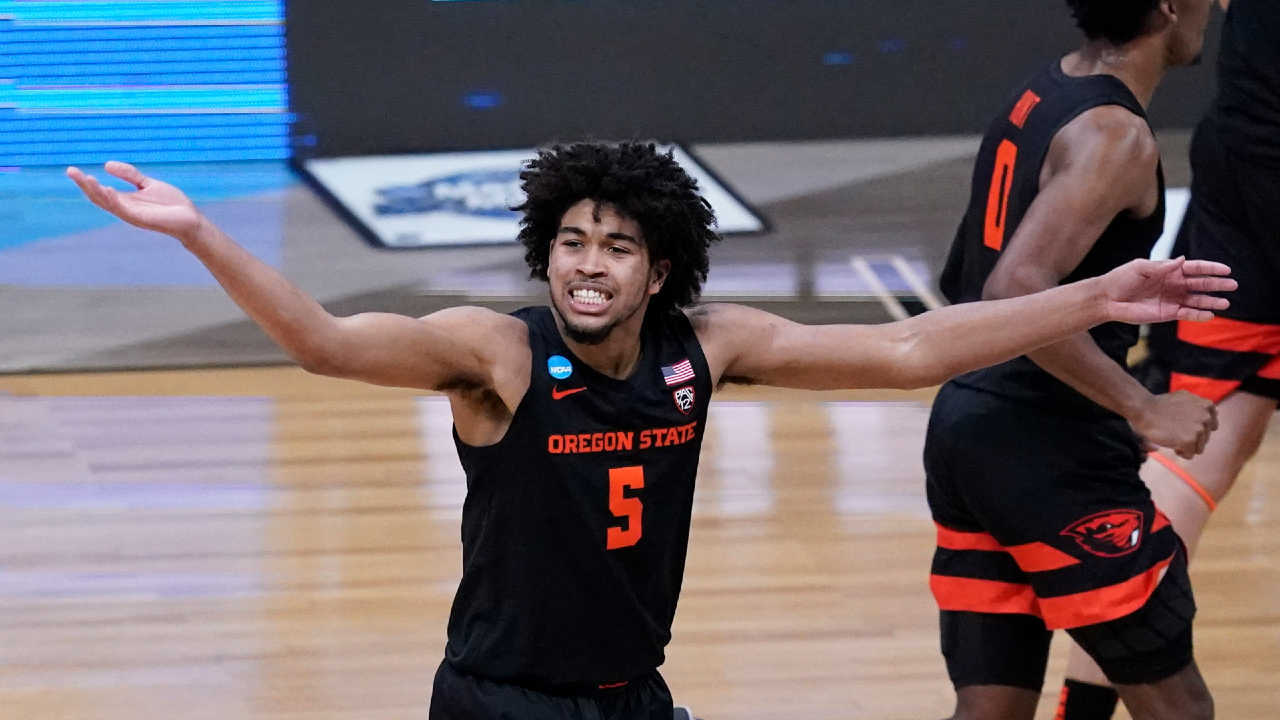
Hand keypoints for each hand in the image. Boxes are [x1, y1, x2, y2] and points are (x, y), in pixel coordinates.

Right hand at [66, 162, 204, 240]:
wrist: (191, 219)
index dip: (86, 181)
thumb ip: (129, 175)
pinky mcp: (142, 220)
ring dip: (96, 191)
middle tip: (71, 171)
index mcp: (125, 200)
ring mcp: (132, 215)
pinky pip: (124, 210)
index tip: (72, 170)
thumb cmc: (172, 204)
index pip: (100, 191)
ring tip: (86, 178)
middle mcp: (125, 209)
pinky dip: (115, 201)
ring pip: (108, 204)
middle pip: (98, 197)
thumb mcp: (148, 184)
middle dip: (84, 185)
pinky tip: (108, 189)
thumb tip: (106, 165)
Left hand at [1101, 257, 1235, 324]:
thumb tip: (1182, 260)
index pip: (1195, 268)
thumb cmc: (1121, 279)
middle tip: (1233, 285)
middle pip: (1200, 284)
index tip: (1226, 270)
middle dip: (1216, 284)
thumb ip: (1162, 266)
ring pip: (1196, 300)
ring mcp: (1172, 299)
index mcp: (1169, 270)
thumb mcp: (1140, 267)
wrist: (1107, 298)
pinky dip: (1198, 315)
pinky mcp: (1167, 313)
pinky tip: (1210, 314)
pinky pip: (1186, 314)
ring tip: (1225, 303)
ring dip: (1211, 301)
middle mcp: (1174, 284)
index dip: (1210, 269)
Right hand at [1132, 390, 1217, 458]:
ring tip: (1172, 437)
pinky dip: (1180, 452)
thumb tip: (1217, 411)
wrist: (1145, 410)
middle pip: (1204, 439)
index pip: (1212, 426)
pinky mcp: (1189, 441)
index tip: (1184, 426)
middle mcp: (1206, 417)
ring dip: (1186, 446)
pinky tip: (1170, 443)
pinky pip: (1189, 455)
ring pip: (1198, 448)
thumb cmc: (1160, 404)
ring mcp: (1199, 429)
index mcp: (1207, 406)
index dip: (1197, 429)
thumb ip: (1199, 405)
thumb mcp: (1184, 397)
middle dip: (1191, 438)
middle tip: (1174, 431)